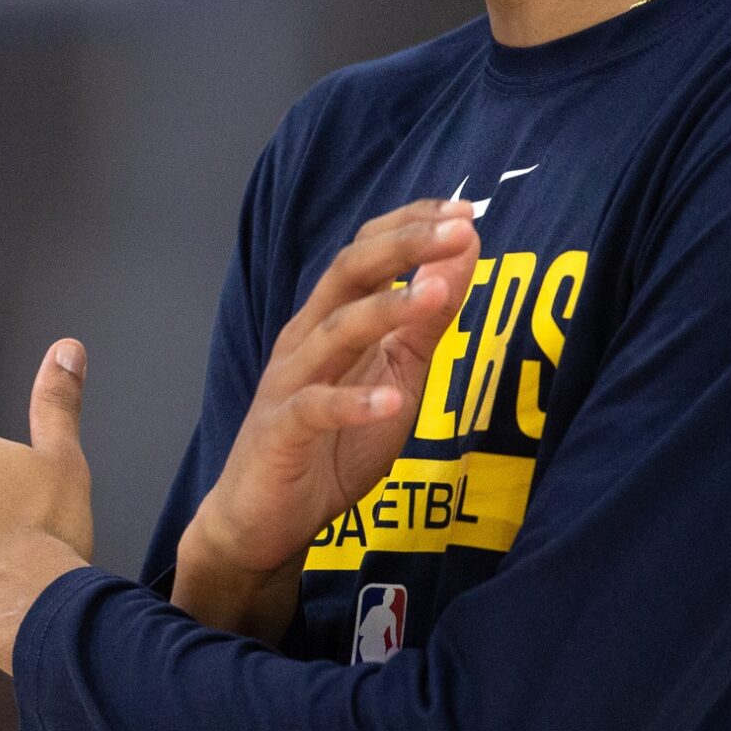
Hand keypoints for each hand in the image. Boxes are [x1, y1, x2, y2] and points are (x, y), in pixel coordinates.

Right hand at [172, 200, 479, 639]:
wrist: (264, 518)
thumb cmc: (332, 445)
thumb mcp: (396, 377)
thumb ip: (425, 324)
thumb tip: (463, 260)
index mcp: (331, 319)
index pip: (365, 252)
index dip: (412, 227)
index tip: (466, 213)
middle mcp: (306, 338)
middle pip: (348, 274)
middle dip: (404, 247)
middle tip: (458, 230)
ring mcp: (290, 381)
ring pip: (334, 330)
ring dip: (387, 309)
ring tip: (437, 293)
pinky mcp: (280, 431)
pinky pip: (315, 409)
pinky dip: (353, 402)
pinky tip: (392, 402)